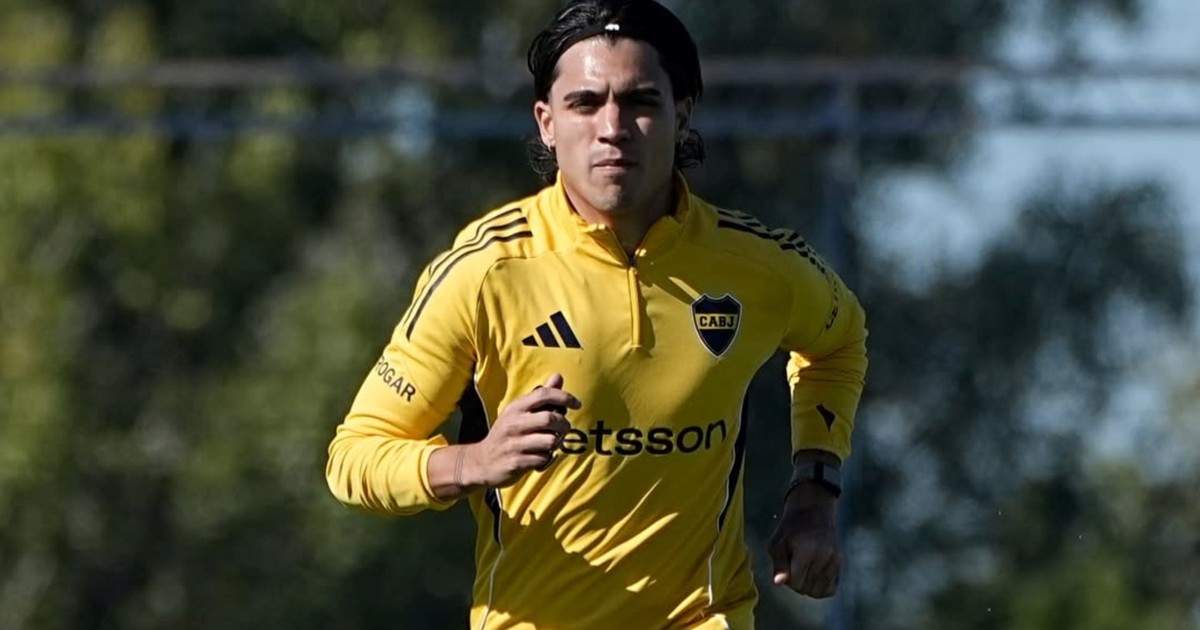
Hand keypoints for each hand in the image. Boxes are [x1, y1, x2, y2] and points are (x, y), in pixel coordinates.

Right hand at [461, 373, 579, 487]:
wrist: (481, 461)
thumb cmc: (507, 433)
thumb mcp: (519, 412)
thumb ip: (541, 396)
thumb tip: (558, 376)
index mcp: (516, 408)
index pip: (543, 394)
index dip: (564, 397)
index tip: (577, 404)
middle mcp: (513, 423)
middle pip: (550, 419)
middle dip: (564, 425)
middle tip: (564, 429)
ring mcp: (513, 443)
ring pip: (550, 441)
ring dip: (555, 444)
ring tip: (549, 444)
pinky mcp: (515, 462)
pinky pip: (543, 459)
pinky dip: (546, 459)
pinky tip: (539, 458)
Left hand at [767, 483, 841, 598]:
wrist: (813, 511)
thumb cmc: (790, 529)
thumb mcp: (777, 543)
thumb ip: (779, 564)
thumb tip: (779, 583)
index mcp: (807, 550)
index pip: (796, 582)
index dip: (787, 579)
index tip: (785, 566)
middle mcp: (825, 556)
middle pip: (807, 589)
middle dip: (796, 582)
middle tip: (793, 566)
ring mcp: (835, 560)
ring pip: (819, 592)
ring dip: (808, 586)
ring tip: (802, 570)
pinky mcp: (840, 563)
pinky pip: (831, 589)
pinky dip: (820, 587)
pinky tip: (812, 575)